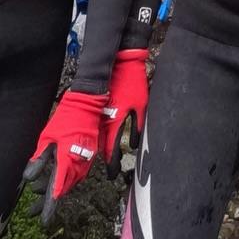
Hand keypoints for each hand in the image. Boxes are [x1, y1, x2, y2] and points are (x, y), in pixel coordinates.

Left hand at [23, 91, 107, 225]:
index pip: (56, 188)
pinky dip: (67, 181)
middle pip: (63, 188)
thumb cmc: (65, 119)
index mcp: (65, 159)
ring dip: (58, 190)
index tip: (43, 218)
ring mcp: (85, 160)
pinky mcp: (89, 155)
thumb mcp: (47, 138)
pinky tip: (58, 181)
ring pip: (71, 183)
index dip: (49, 205)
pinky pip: (78, 174)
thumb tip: (29, 177)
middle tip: (35, 209)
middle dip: (49, 201)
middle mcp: (77, 163)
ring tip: (41, 195)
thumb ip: (39, 158)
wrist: (87, 105)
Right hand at [101, 50, 149, 176]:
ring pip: (98, 139)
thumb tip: (135, 145)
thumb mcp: (141, 106)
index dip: (112, 165)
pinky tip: (105, 140)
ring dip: (103, 149)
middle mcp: (104, 122)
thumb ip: (138, 127)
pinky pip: (97, 128)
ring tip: (111, 157)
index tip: (113, 174)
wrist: (121, 64)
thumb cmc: (133, 84)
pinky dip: (100, 137)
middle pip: (102, 148)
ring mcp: (99, 115)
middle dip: (108, 159)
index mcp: (115, 123)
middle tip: (112, 170)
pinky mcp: (98, 108)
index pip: (112, 151)